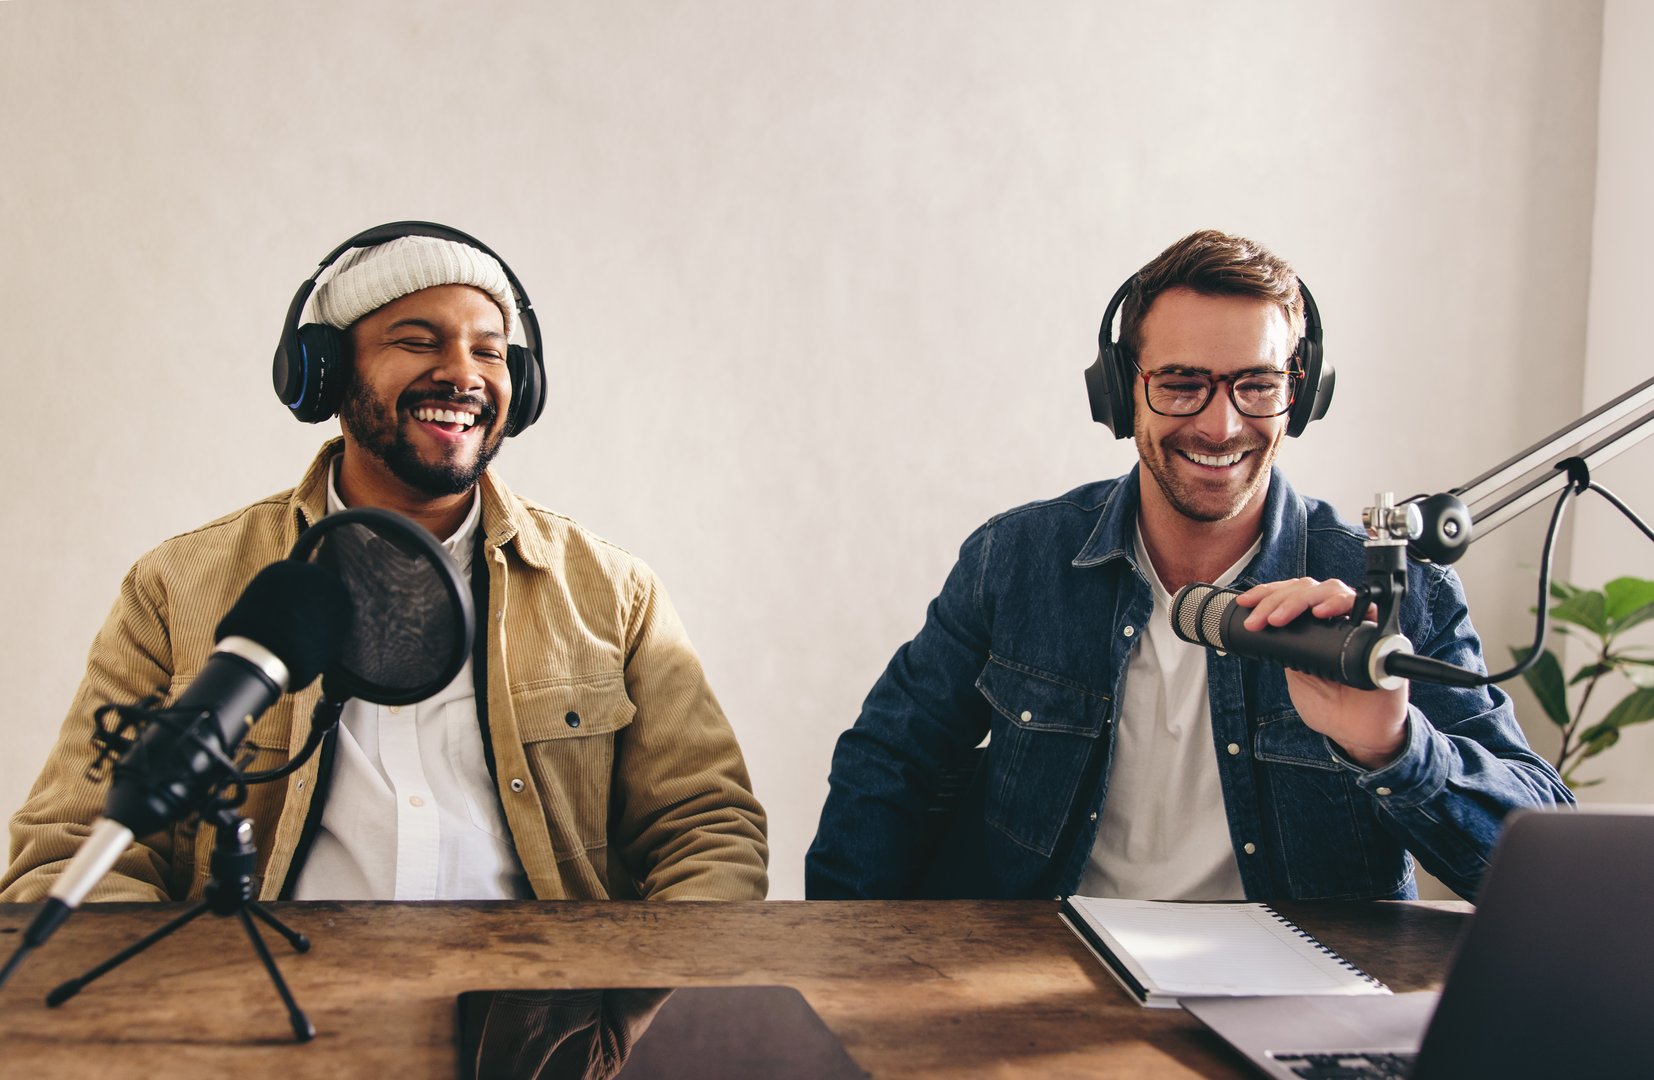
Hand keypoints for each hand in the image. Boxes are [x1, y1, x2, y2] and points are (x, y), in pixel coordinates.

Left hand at [1234, 577, 1407, 769]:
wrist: (1357, 734)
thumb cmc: (1330, 706)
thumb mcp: (1295, 674)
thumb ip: (1285, 649)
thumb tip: (1262, 623)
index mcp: (1314, 627)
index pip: (1292, 594)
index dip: (1268, 593)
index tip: (1246, 602)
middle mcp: (1337, 620)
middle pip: (1308, 588)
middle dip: (1278, 599)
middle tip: (1261, 619)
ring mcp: (1358, 623)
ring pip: (1331, 589)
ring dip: (1300, 599)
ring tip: (1280, 618)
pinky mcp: (1380, 634)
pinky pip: (1366, 606)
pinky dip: (1340, 604)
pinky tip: (1321, 612)